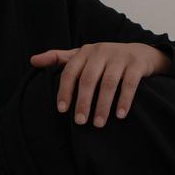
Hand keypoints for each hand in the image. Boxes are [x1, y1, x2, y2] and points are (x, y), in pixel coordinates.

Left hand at [30, 42, 169, 126]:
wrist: (141, 53)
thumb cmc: (105, 59)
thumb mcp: (82, 56)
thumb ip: (58, 59)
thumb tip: (32, 60)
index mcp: (85, 52)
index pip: (70, 72)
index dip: (65, 91)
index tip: (61, 110)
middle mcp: (101, 51)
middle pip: (88, 79)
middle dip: (83, 102)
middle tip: (80, 122)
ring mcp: (120, 56)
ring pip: (109, 83)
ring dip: (103, 105)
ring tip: (99, 123)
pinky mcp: (136, 64)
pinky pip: (129, 83)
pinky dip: (124, 100)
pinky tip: (120, 115)